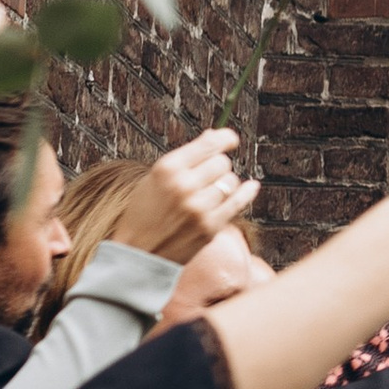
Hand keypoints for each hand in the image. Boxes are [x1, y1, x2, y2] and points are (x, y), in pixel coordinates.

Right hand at [113, 128, 261, 262]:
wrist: (138, 252)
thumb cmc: (144, 214)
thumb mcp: (155, 179)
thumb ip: (185, 158)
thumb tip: (214, 135)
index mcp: (167, 168)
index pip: (209, 144)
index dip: (225, 139)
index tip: (231, 139)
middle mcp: (184, 185)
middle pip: (222, 162)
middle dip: (218, 166)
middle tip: (208, 176)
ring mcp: (199, 207)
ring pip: (231, 181)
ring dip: (225, 184)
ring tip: (210, 192)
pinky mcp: (210, 226)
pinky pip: (238, 202)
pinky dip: (247, 192)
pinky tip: (251, 187)